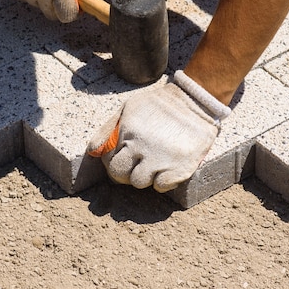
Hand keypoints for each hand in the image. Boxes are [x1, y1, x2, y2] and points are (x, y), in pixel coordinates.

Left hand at [87, 71, 231, 191]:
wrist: (195, 101)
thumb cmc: (158, 105)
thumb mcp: (128, 109)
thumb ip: (108, 130)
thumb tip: (93, 152)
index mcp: (128, 132)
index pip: (108, 161)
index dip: (114, 160)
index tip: (125, 155)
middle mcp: (142, 147)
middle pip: (120, 176)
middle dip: (124, 172)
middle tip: (136, 163)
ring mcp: (161, 159)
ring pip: (139, 183)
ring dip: (143, 175)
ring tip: (153, 162)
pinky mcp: (180, 169)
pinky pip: (160, 187)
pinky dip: (162, 180)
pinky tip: (167, 167)